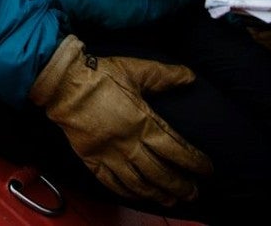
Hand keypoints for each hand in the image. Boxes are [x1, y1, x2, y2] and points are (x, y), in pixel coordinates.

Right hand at [29, 35, 211, 206]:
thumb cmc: (100, 75)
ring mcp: (109, 155)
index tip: (207, 170)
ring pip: (139, 184)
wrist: (63, 84)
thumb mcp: (136, 70)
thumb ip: (165, 75)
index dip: (194, 162)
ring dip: (158, 194)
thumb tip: (191, 76)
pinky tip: (139, 196)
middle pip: (160, 173)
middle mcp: (128, 144)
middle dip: (180, 186)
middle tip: (193, 193)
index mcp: (142, 122)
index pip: (176, 149)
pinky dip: (128, 194)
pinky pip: (113, 184)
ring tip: (172, 201)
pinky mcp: (92, 159)